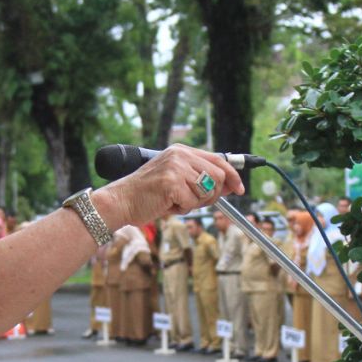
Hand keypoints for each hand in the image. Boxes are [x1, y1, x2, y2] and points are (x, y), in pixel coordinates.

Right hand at [93, 144, 244, 227]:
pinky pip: (192, 203)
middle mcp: (180, 155)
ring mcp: (176, 167)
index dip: (233, 176)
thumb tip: (230, 186)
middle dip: (213, 195)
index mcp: (182, 151)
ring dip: (194, 204)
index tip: (240, 189)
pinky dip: (182, 209)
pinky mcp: (172, 182)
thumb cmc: (147, 194)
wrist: (121, 201)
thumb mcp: (176, 180)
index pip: (219, 159)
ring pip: (207, 192)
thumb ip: (200, 179)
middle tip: (193, 202)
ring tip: (174, 201)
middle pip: (219, 177)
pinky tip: (166, 205)